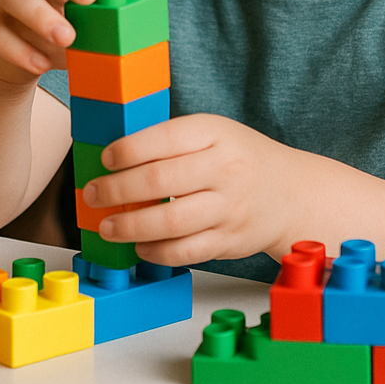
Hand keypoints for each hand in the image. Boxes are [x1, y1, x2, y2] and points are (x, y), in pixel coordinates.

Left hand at [83, 113, 299, 264]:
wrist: (291, 193)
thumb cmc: (240, 157)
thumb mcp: (213, 132)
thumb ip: (172, 141)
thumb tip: (116, 157)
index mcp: (215, 133)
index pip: (162, 139)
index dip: (126, 150)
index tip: (105, 159)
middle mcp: (224, 169)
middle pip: (159, 182)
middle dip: (116, 189)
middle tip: (93, 193)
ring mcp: (229, 208)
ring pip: (170, 222)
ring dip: (129, 226)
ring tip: (107, 226)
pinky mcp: (229, 241)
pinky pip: (185, 251)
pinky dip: (156, 251)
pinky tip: (139, 246)